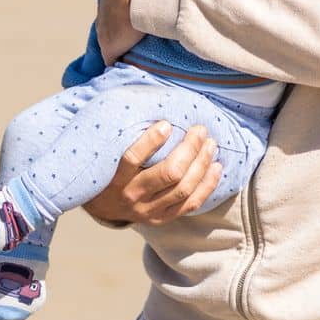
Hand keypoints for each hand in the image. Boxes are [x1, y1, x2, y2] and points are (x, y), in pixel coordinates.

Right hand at [82, 122, 222, 225]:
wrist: (103, 208)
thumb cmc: (109, 171)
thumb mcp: (108, 154)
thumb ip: (124, 134)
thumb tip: (147, 101)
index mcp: (116, 178)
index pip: (132, 159)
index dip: (151, 141)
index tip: (167, 123)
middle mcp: (133, 196)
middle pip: (168, 174)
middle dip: (189, 149)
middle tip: (200, 130)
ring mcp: (149, 210)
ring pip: (183, 189)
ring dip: (201, 165)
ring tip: (211, 145)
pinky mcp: (162, 218)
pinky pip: (190, 204)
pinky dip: (206, 186)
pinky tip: (216, 168)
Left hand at [96, 0, 151, 64]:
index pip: (113, 3)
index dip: (121, 7)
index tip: (129, 11)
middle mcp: (103, 13)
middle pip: (110, 23)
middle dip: (120, 27)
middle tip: (136, 31)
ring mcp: (105, 33)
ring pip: (111, 41)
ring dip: (121, 45)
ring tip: (135, 49)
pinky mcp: (111, 49)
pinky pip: (114, 58)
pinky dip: (118, 61)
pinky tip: (127, 66)